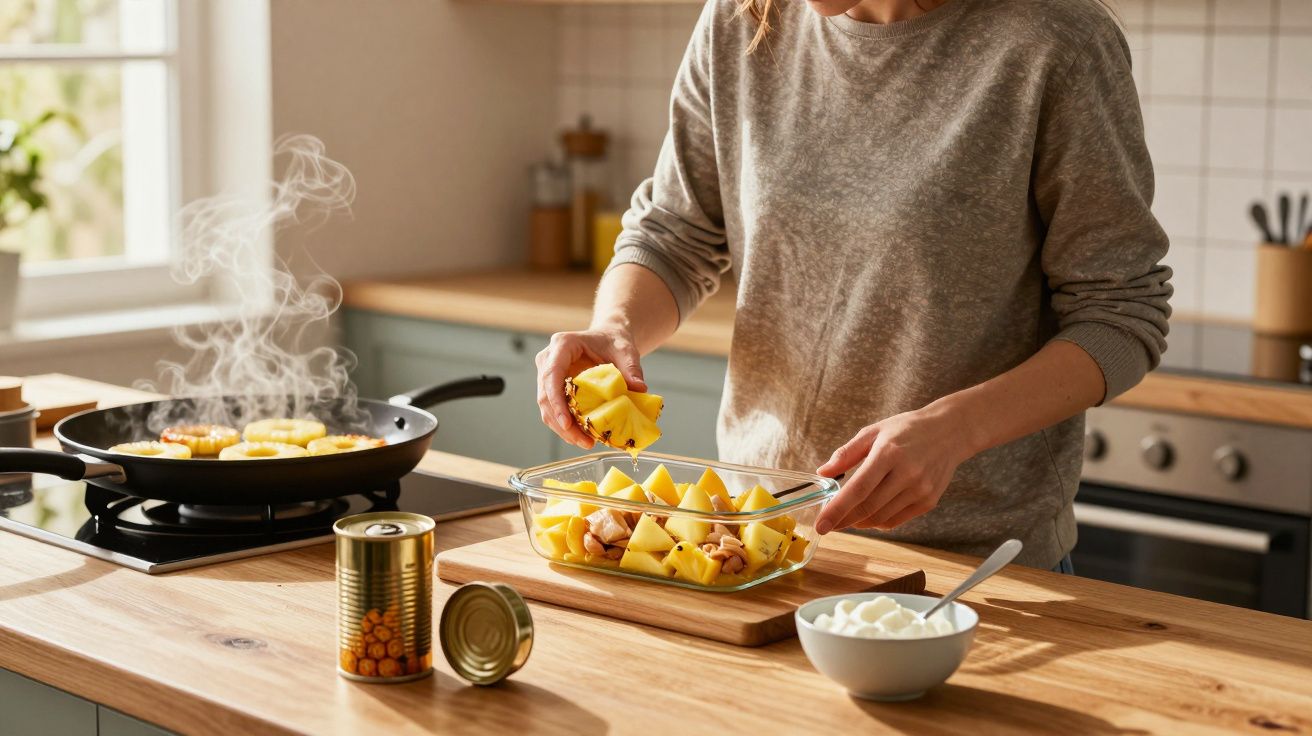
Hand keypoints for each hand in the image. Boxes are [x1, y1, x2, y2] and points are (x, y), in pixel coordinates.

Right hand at [535, 326, 646, 448]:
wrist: (607, 339)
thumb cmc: (614, 341)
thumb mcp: (626, 351)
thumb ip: (632, 368)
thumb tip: (640, 389)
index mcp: (562, 344)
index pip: (552, 375)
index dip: (556, 401)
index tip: (567, 423)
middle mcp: (548, 359)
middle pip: (546, 396)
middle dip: (562, 423)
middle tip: (584, 442)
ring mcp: (546, 374)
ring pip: (547, 407)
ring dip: (563, 429)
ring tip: (586, 443)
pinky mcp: (551, 388)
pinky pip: (554, 410)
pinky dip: (566, 426)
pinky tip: (583, 437)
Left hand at [814, 406, 976, 533]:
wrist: (950, 432)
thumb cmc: (907, 430)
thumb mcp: (874, 431)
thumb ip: (846, 453)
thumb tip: (823, 472)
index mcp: (889, 453)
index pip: (858, 489)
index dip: (837, 510)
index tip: (821, 525)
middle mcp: (907, 474)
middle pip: (868, 507)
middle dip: (843, 520)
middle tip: (828, 524)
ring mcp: (920, 490)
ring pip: (881, 518)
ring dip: (859, 522)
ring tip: (847, 517)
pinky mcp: (929, 501)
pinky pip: (896, 520)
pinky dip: (878, 521)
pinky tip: (869, 515)